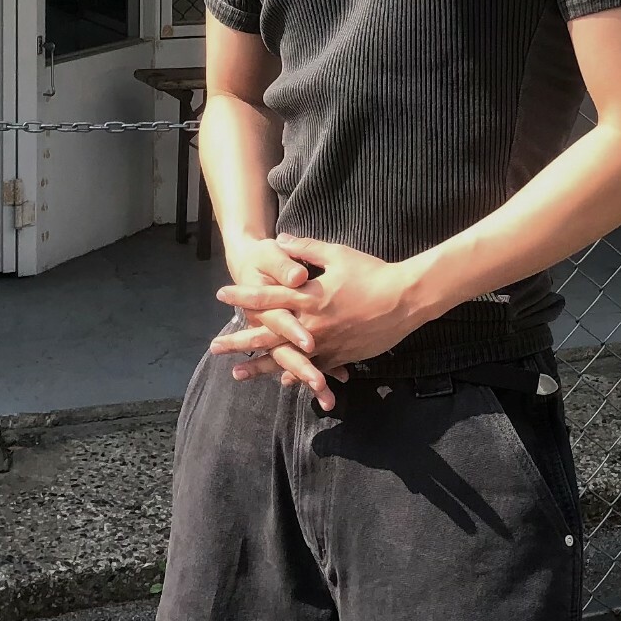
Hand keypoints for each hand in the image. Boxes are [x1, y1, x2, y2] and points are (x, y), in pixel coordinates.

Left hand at [211, 235, 420, 381]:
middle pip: (267, 334)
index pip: (267, 297)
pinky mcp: (341, 355)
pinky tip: (281, 381)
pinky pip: (315, 368)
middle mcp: (311, 323)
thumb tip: (280, 239)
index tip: (221, 295)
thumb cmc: (372, 273)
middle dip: (239, 341)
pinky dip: (297, 375)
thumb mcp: (337, 254)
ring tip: (237, 374)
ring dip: (260, 367)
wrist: (405, 300)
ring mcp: (325, 343)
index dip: (243, 296)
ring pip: (286, 358)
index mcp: (308, 297)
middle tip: (215, 347)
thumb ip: (306, 249)